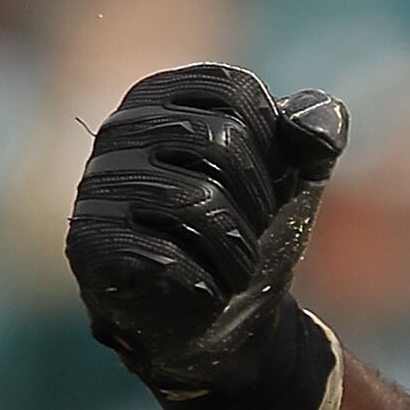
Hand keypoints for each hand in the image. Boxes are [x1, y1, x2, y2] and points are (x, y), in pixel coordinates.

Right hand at [65, 64, 347, 399]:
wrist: (230, 320)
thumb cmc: (255, 233)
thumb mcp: (297, 179)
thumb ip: (314, 139)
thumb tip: (319, 123)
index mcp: (165, 96)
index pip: (235, 90)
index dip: (275, 145)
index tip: (269, 184)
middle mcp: (121, 129)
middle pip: (218, 142)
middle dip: (261, 201)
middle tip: (255, 234)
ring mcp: (99, 185)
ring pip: (195, 201)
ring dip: (240, 249)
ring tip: (236, 267)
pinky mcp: (90, 242)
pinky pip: (163, 254)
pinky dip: (206, 282)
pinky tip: (203, 290)